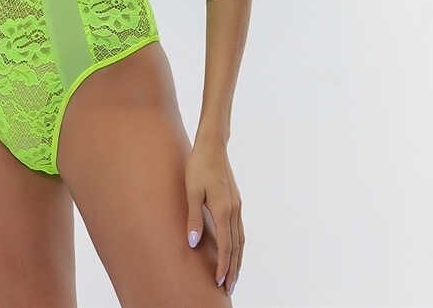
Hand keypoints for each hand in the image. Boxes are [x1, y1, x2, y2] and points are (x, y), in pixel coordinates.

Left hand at [185, 138, 243, 295]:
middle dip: (233, 268)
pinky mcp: (235, 201)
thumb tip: (194, 243)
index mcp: (223, 209)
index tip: (219, 282)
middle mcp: (234, 210)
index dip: (223, 265)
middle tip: (228, 288)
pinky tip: (233, 249)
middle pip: (236, 246)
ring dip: (237, 258)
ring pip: (240, 239)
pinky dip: (237, 245)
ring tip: (232, 274)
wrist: (212, 145)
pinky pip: (239, 229)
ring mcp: (237, 205)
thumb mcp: (191, 191)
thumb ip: (194, 218)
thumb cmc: (198, 166)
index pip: (226, 246)